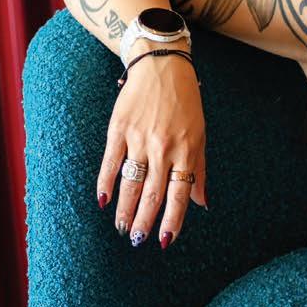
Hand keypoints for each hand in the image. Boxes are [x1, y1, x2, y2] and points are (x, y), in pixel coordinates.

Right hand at [97, 41, 207, 248]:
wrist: (162, 67)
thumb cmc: (186, 104)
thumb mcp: (200, 135)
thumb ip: (199, 171)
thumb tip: (202, 203)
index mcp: (186, 152)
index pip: (179, 194)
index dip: (172, 220)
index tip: (164, 240)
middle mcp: (163, 148)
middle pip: (152, 193)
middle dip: (144, 221)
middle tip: (137, 240)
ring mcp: (139, 139)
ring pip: (130, 183)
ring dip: (125, 209)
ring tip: (122, 228)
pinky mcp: (118, 129)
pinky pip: (110, 162)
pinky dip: (106, 184)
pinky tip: (104, 201)